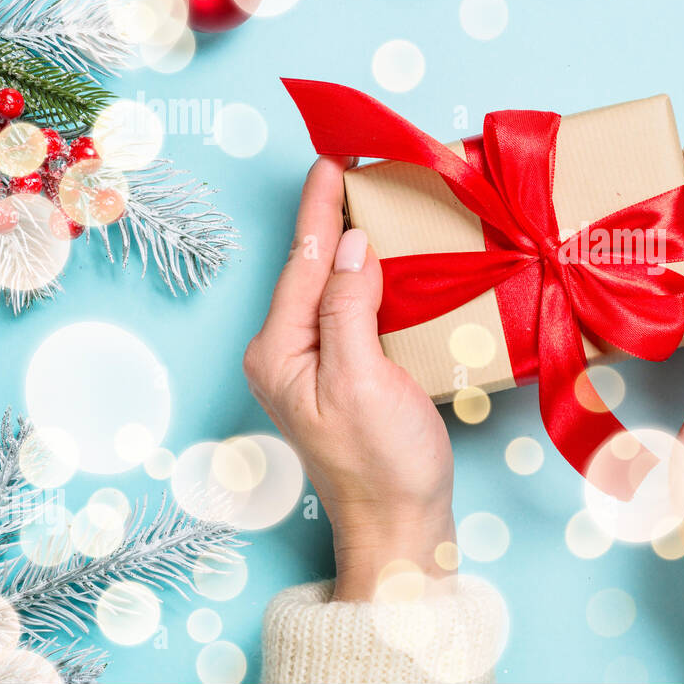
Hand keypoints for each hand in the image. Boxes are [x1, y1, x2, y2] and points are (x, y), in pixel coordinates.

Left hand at [243, 156, 454, 600]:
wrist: (403, 527)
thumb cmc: (383, 464)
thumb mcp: (362, 380)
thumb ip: (349, 309)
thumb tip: (355, 246)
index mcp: (280, 351)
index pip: (304, 261)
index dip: (321, 207)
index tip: (334, 155)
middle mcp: (290, 353)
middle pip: (314, 269)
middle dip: (335, 216)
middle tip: (358, 164)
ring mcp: (318, 366)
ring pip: (337, 287)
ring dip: (357, 244)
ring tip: (375, 199)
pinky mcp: (349, 374)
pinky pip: (358, 310)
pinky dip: (376, 278)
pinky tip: (393, 261)